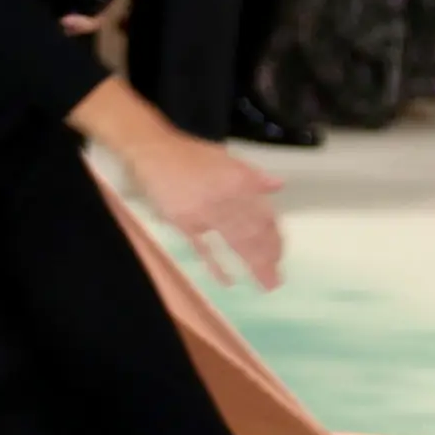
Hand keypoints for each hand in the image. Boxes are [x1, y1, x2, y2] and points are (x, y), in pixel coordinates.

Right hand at [122, 121, 285, 288]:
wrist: (155, 151)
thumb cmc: (192, 156)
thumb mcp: (228, 159)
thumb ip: (254, 175)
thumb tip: (279, 186)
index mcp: (241, 181)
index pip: (265, 215)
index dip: (275, 238)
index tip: (279, 255)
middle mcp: (227, 197)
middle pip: (254, 232)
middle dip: (267, 258)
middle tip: (274, 280)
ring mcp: (205, 212)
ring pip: (235, 241)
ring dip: (252, 263)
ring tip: (264, 283)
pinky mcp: (183, 222)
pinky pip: (202, 247)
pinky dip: (215, 265)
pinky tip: (227, 281)